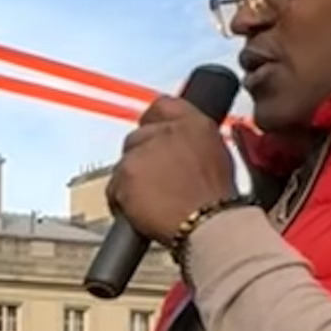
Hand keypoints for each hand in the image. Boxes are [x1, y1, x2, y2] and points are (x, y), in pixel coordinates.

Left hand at [104, 94, 240, 247]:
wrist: (209, 224)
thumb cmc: (217, 200)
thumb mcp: (215, 155)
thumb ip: (192, 142)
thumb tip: (178, 145)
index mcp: (193, 123)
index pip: (162, 106)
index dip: (153, 123)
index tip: (151, 137)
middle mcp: (166, 131)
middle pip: (137, 137)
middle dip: (141, 158)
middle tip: (155, 181)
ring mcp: (142, 152)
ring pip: (124, 163)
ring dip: (132, 181)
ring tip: (152, 201)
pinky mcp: (125, 174)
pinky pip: (114, 187)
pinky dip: (121, 200)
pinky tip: (140, 212)